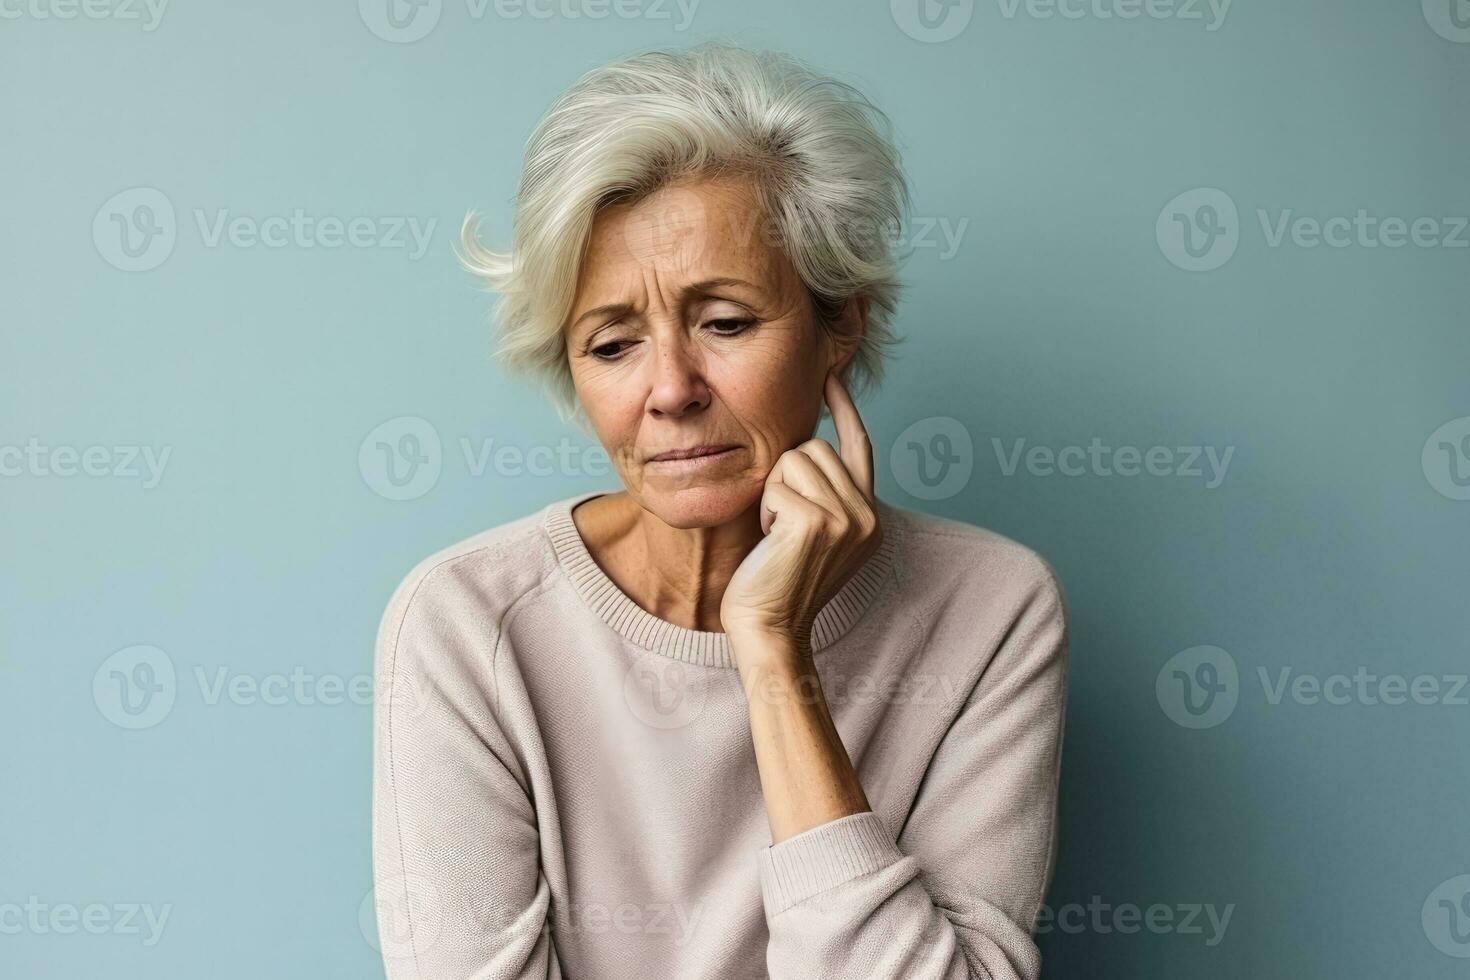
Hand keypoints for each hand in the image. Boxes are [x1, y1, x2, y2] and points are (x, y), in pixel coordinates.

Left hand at [720, 371, 882, 656]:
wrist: (770, 632)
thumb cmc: (778, 585)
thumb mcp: (812, 535)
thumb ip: (824, 496)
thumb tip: (809, 445)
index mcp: (871, 517)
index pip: (861, 446)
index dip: (845, 408)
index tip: (831, 376)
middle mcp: (868, 515)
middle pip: (817, 447)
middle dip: (786, 475)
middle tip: (780, 522)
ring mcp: (847, 519)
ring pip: (796, 459)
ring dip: (774, 492)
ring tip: (776, 532)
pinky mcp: (817, 523)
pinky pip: (776, 485)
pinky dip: (764, 510)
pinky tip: (769, 541)